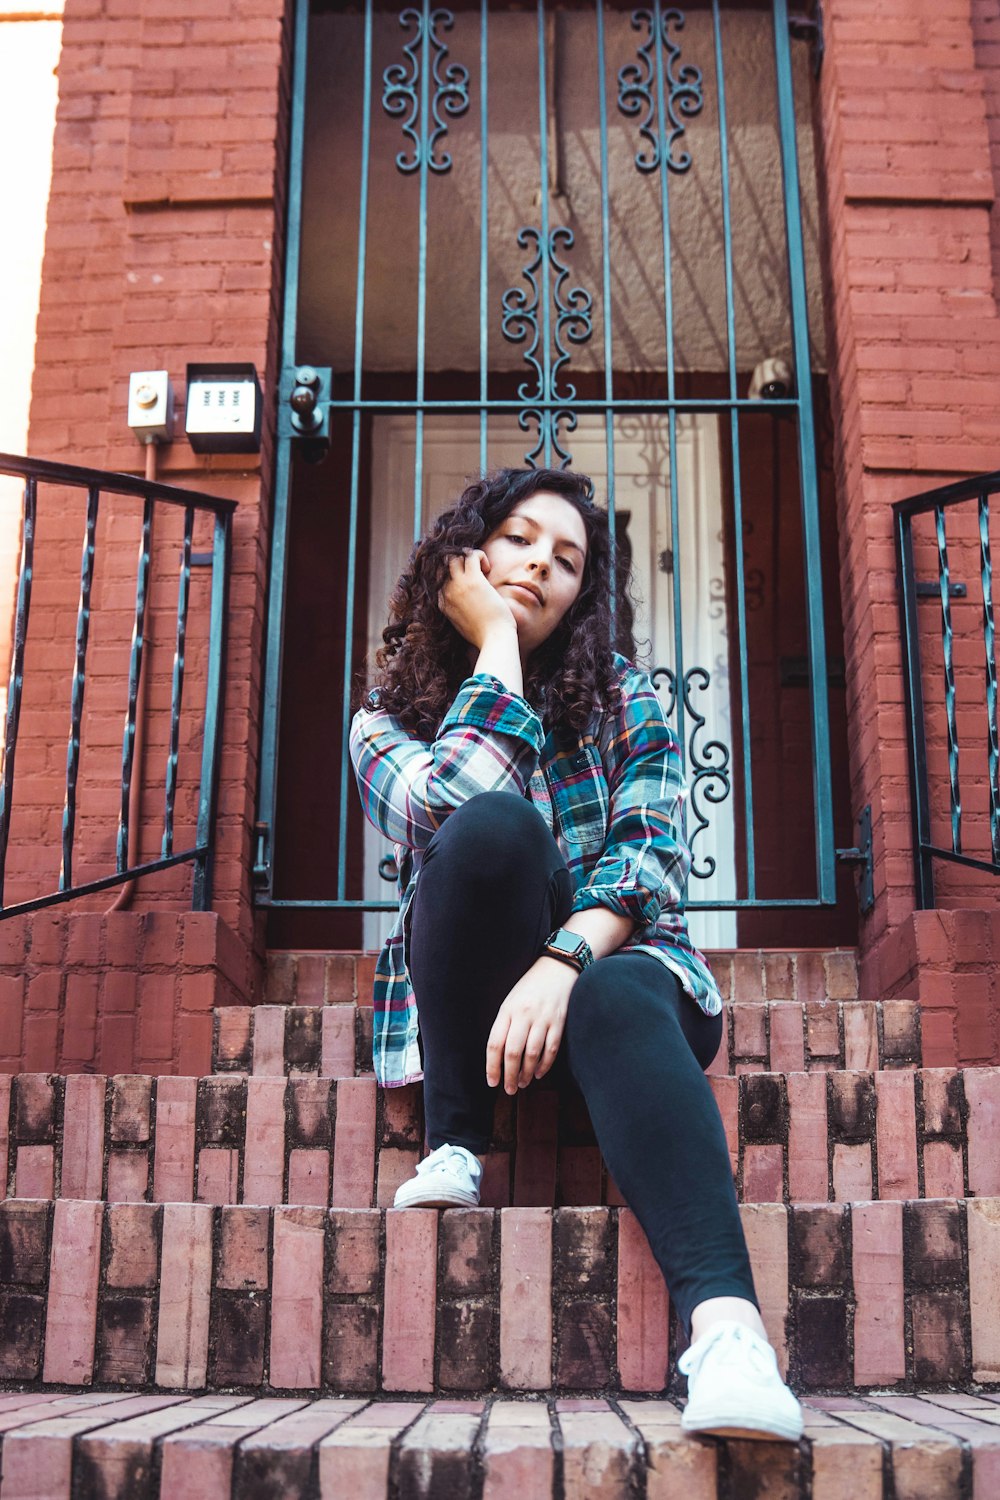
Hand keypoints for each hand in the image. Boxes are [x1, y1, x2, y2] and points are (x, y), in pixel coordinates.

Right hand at [438, 549, 517, 648]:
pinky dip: (480, 556)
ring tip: (482, 569)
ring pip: (454, 556)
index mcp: (442, 603)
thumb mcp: (461, 623)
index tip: (468, 579)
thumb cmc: (483, 635)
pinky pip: (471, 554)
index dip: (452, 573)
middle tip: (474, 570)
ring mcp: (458, 585)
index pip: (439, 578)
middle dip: (457, 561)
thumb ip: (458, 611)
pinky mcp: (474, 580)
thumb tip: (465, 602)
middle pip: (443, 564)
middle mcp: (446, 592)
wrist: (494, 640)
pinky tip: (487, 569)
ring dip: (468, 556)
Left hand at [486, 957, 576, 1094]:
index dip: (492, 1066)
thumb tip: (499, 1056)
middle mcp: (524, 1015)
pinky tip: (539, 1073)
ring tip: (523, 1083)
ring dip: (527, 1073)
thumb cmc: (530, 987)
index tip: (492, 1082)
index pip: (495, 1044)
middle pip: (512, 1053)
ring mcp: (543, 1019)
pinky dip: (544, 1065)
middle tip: (509, 1089)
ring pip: (532, 1054)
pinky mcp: (559, 1022)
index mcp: (507, 1010)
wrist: (558, 968)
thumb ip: (505, 1025)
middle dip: (509, 1075)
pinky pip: (550, 1049)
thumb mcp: (511, 1001)